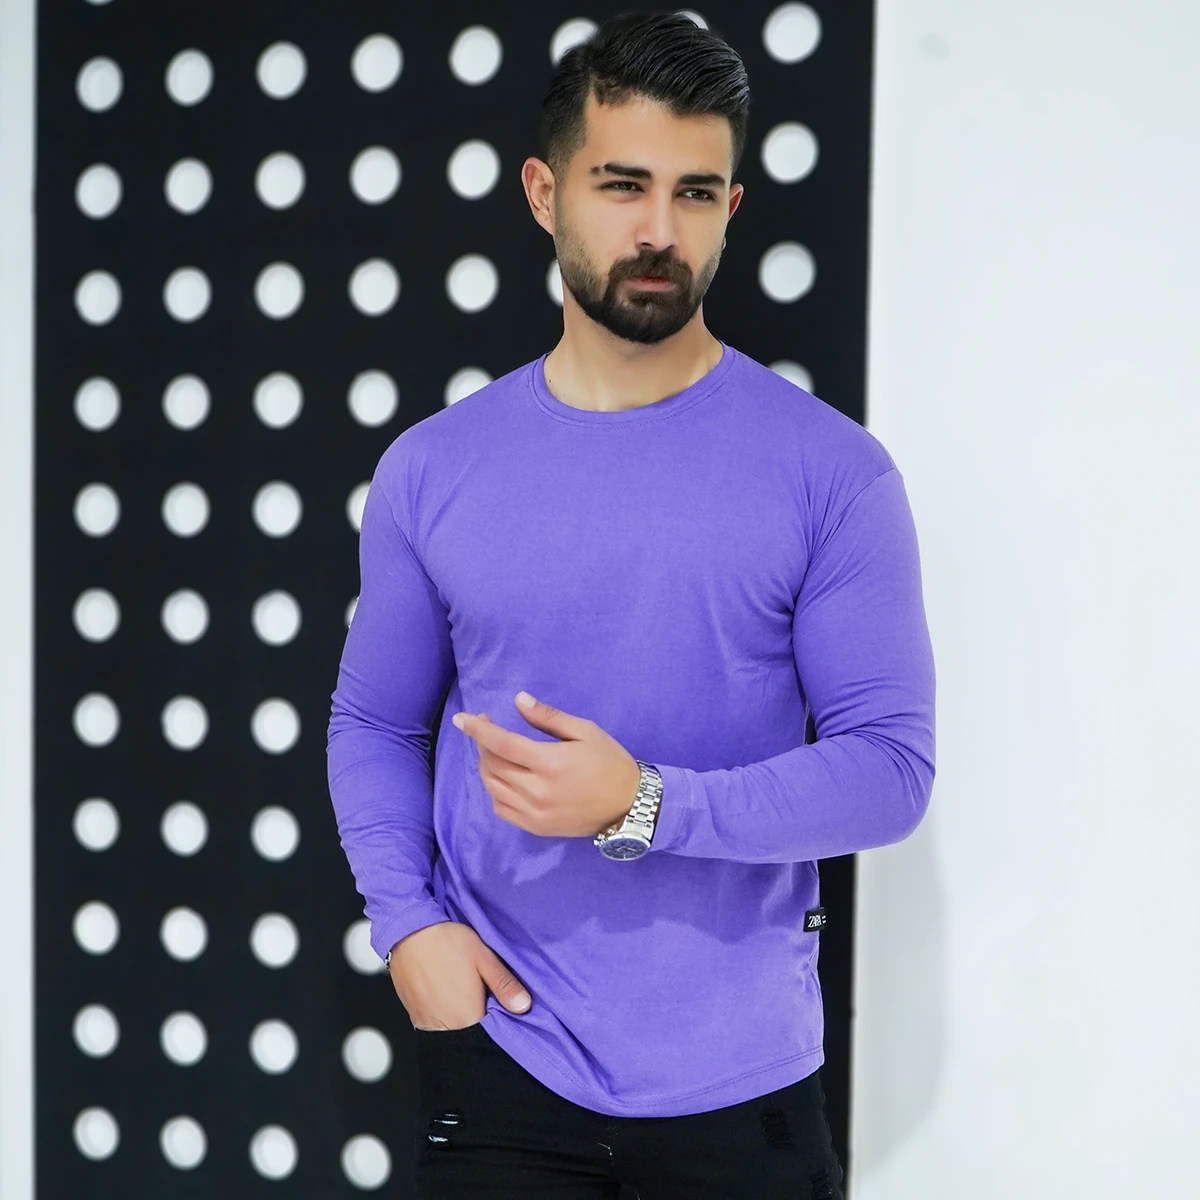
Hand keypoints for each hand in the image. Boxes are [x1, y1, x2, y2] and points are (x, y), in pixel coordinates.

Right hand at [388, 921, 532, 1029]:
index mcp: (466, 1017)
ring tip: (460, 987)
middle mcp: (444, 1026)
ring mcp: (424, 1023)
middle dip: (477, 1016)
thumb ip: (504, 985)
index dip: (497, 1019)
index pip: (489, 1033)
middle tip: (478, 990)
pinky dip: (442, 1011)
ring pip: (450, 1028)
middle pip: (469, 1032)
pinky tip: (445, 988)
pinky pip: (432, 1022)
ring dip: (458, 1014)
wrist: (407, 930)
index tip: (497, 1003)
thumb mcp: (483, 957)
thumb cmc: (446, 941)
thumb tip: (523, 1006)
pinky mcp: (412, 1014)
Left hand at [452, 691, 641, 838]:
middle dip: (483, 744)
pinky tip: (503, 777)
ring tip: (494, 750)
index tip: (461, 719)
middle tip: (487, 728)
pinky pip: (501, 808)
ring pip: (493, 787)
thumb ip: (548, 717)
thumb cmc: (610, 762)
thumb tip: (518, 701)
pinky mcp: (536, 828)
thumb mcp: (585, 731)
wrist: (629, 806)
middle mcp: (537, 791)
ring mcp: (535, 814)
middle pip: (493, 765)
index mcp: (550, 763)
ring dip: (486, 766)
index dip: (478, 730)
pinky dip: (495, 790)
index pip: (502, 744)